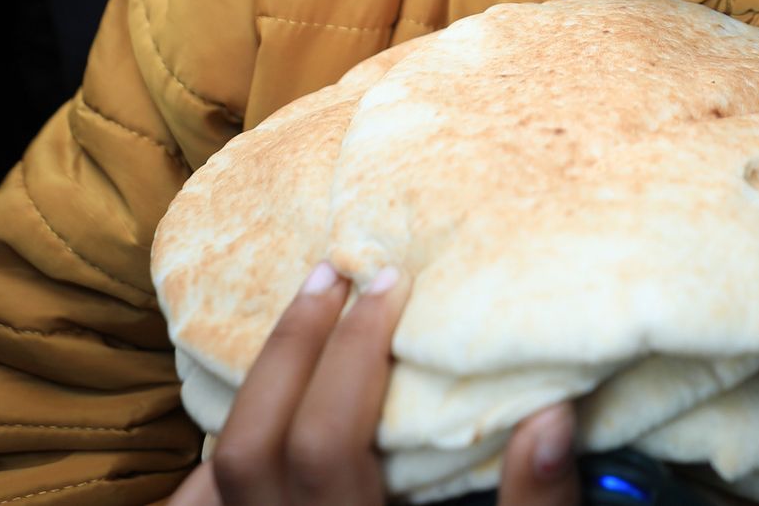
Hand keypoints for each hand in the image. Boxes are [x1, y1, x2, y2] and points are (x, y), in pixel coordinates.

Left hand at [171, 263, 580, 505]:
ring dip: (247, 399)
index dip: (350, 352)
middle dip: (292, 346)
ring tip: (296, 333)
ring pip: (210, 484)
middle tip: (336, 273)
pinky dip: (207, 476)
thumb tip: (550, 415)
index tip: (389, 282)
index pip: (323, 439)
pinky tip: (240, 441)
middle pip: (250, 444)